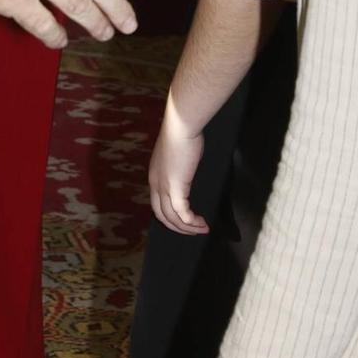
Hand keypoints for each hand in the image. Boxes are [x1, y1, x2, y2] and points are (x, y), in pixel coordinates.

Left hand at [149, 96, 207, 234]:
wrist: (181, 126)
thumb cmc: (182, 135)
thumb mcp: (176, 156)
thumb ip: (178, 168)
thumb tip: (186, 175)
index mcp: (154, 176)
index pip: (157, 205)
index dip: (170, 216)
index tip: (185, 221)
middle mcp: (155, 184)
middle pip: (162, 216)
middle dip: (179, 228)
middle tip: (194, 230)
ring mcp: (164, 187)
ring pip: (173, 218)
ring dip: (188, 227)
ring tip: (203, 229)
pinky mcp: (176, 187)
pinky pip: (182, 213)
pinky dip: (192, 222)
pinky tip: (202, 223)